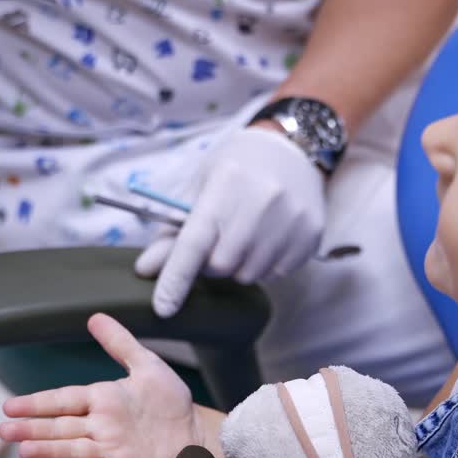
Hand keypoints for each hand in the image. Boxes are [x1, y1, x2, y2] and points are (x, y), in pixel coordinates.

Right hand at [0, 314, 201, 457]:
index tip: (10, 406)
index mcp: (101, 401)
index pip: (63, 401)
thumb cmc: (171, 403)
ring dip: (50, 450)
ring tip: (24, 449)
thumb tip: (94, 316)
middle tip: (4, 431)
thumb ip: (119, 342)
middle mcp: (101, 427)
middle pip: (61, 427)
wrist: (197, 433)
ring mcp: (112, 450)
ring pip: (74, 449)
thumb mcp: (146, 365)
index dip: (37, 403)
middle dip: (32, 428)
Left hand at [135, 126, 325, 317]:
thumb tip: (146, 269)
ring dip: (237, 267)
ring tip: (243, 237)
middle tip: (213, 244)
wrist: (292, 149)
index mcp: (227, 182)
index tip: (162, 307)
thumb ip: (173, 229)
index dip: (176, 277)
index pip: (195, 241)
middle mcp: (263, 200)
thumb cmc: (236, 168)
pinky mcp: (311, 234)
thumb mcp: (200, 186)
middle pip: (221, 265)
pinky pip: (275, 273)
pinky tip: (266, 238)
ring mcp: (292, 218)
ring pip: (248, 274)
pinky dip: (263, 266)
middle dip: (209, 265)